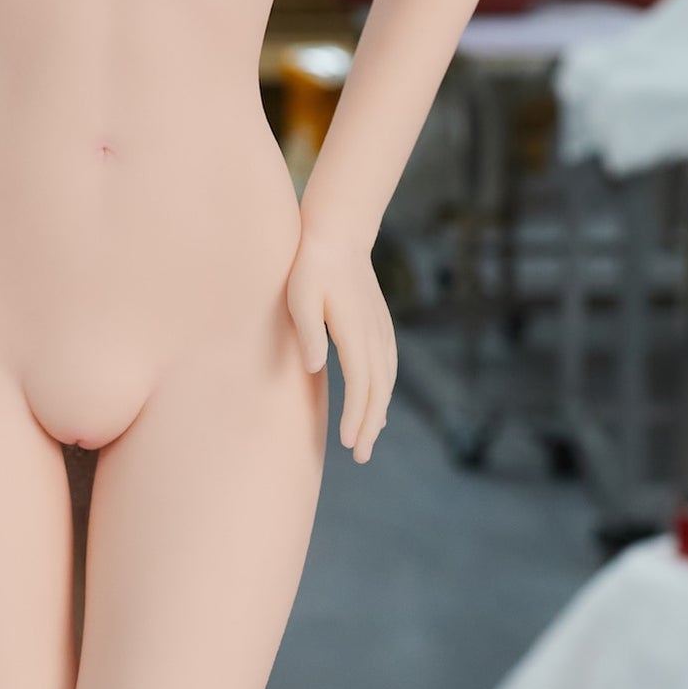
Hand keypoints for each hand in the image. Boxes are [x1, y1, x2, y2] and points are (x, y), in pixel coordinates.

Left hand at [285, 221, 395, 462]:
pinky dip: (384, 390)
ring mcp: (381, 328)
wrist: (338, 232)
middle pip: (378, 388)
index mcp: (355, 329)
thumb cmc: (310, 264)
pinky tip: (377, 404)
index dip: (358, 416)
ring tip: (368, 440)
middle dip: (370, 424)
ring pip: (386, 379)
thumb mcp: (299, 295)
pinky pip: (388, 366)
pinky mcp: (380, 324)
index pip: (361, 383)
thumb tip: (317, 368)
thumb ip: (308, 331)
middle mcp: (375, 332)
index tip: (350, 443)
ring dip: (379, 411)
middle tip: (361, 456)